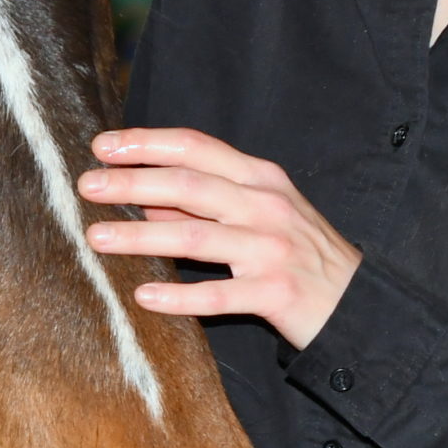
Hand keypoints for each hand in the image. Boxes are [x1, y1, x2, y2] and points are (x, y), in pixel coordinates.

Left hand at [78, 126, 361, 351]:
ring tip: (97, 237)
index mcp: (260, 178)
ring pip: (194, 237)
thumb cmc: (301, 253)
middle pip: (188, 186)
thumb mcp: (260, 214)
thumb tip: (147, 197)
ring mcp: (271, 249)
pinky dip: (179, 296)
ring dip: (141, 236)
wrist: (360, 304)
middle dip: (132, 183)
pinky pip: (218, 295)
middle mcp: (265, 205)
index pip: (195, 148)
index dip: (147, 143)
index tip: (103, 145)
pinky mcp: (276, 293)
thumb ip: (206, 204)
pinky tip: (144, 296)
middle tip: (87, 185)